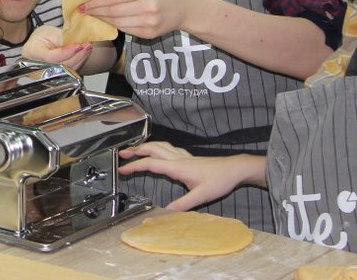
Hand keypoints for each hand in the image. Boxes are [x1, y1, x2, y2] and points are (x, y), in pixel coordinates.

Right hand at [22, 24, 92, 69]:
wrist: (42, 42)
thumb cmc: (43, 36)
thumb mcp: (51, 33)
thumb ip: (63, 39)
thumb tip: (78, 42)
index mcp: (32, 52)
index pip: (51, 57)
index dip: (66, 53)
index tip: (78, 46)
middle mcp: (38, 66)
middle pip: (61, 65)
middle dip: (76, 56)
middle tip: (86, 45)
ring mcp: (48, 72)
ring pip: (67, 70)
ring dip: (80, 58)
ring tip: (87, 47)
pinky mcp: (58, 75)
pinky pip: (70, 70)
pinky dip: (79, 61)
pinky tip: (84, 52)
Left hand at [79, 0, 194, 38]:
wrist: (184, 7)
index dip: (95, 2)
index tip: (83, 4)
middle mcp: (147, 6)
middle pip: (113, 11)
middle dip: (96, 12)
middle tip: (84, 11)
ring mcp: (148, 22)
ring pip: (118, 23)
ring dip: (103, 20)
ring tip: (93, 16)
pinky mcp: (149, 34)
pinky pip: (126, 30)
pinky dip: (115, 26)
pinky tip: (108, 21)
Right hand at [118, 142, 264, 210]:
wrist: (234, 169)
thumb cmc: (220, 180)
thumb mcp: (201, 196)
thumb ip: (183, 204)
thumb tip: (166, 211)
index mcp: (178, 167)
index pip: (151, 164)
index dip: (135, 166)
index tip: (122, 169)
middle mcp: (178, 159)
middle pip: (152, 149)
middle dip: (135, 150)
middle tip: (122, 154)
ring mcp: (184, 156)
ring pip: (160, 146)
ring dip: (145, 146)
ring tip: (135, 150)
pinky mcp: (189, 158)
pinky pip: (168, 148)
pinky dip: (157, 147)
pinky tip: (159, 151)